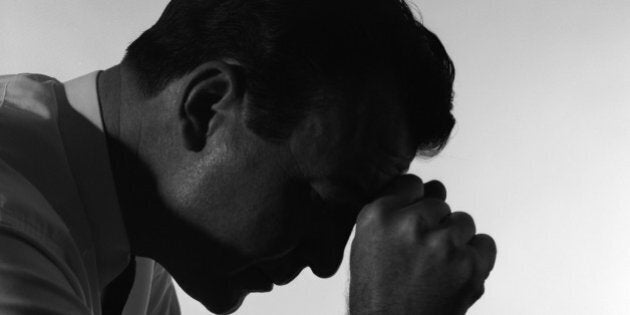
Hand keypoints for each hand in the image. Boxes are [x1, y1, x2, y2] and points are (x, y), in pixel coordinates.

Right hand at [349, 175, 495, 314]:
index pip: (411, 184)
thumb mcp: (367, 244)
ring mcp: (442, 244)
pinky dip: (475, 259)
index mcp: (378, 215)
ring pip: (463, 222)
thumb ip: (397, 210)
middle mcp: (409, 224)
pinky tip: (454, 276)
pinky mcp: (469, 265)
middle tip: (420, 258)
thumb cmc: (379, 293)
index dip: (413, 207)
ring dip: (455, 241)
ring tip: (436, 269)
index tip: (410, 228)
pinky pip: (484, 244)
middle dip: (434, 227)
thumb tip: (437, 186)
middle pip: (440, 204)